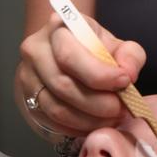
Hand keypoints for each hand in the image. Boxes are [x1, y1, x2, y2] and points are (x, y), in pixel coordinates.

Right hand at [17, 13, 145, 135]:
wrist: (65, 52)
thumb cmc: (93, 48)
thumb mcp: (116, 44)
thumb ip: (130, 55)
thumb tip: (128, 74)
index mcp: (58, 27)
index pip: (70, 56)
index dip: (99, 74)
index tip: (124, 82)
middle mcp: (36, 50)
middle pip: (62, 85)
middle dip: (98, 103)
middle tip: (120, 108)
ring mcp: (27, 77)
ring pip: (55, 109)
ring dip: (88, 120)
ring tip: (111, 118)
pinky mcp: (26, 101)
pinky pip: (51, 123)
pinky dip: (76, 129)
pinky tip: (94, 124)